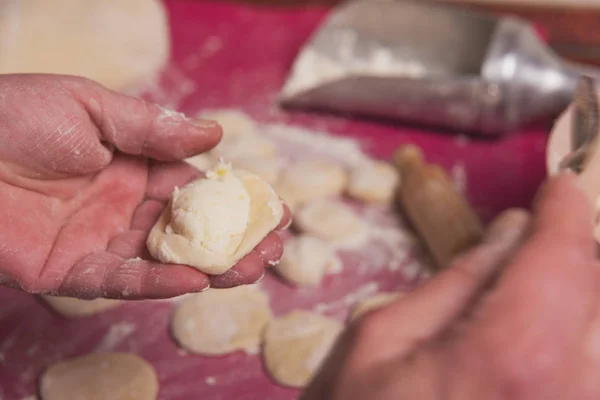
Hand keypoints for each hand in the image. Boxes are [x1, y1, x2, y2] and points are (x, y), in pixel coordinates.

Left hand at [0, 74, 289, 299]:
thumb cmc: (12, 117)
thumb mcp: (90, 107)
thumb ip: (152, 126)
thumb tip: (214, 132)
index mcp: (130, 163)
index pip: (195, 185)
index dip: (235, 198)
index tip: (274, 206)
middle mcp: (121, 204)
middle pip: (190, 227)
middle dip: (235, 238)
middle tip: (274, 245)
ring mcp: (99, 238)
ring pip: (165, 257)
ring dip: (210, 265)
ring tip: (252, 267)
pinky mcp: (69, 271)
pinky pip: (120, 279)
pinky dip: (157, 281)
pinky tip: (195, 278)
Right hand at [303, 173, 599, 399]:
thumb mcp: (380, 344)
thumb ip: (453, 282)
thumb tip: (507, 234)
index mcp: (517, 353)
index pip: (567, 254)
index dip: (567, 210)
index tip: (559, 187)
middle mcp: (578, 389)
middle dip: (578, 252)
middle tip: (546, 238)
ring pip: (598, 328)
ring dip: (579, 296)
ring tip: (539, 284)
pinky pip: (588, 365)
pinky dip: (577, 335)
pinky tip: (549, 325)